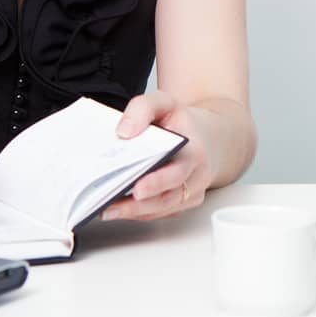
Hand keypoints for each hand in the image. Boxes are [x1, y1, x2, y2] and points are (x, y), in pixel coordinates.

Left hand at [101, 90, 211, 221]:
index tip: (136, 189)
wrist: (209, 136)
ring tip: (106, 209)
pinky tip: (117, 209)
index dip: (157, 183)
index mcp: (194, 151)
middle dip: (137, 205)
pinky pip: (160, 212)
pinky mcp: (182, 202)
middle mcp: (196, 176)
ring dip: (133, 213)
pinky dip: (138, 213)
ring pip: (162, 209)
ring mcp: (191, 192)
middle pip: (167, 197)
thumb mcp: (165, 103)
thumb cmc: (184, 122)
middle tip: (110, 205)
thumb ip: (143, 109)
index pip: (177, 171)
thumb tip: (124, 131)